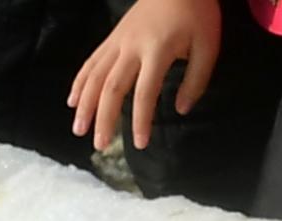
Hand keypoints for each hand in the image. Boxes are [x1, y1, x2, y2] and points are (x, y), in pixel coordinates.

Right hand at [67, 0, 222, 152]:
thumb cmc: (197, 15)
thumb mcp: (207, 48)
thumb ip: (195, 81)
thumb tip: (180, 110)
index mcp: (157, 51)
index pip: (145, 92)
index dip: (141, 120)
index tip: (140, 144)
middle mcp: (131, 47)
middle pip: (112, 86)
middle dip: (104, 117)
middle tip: (99, 145)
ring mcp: (118, 41)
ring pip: (96, 74)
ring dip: (85, 103)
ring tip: (79, 129)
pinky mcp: (113, 37)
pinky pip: (92, 61)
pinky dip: (81, 81)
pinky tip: (74, 99)